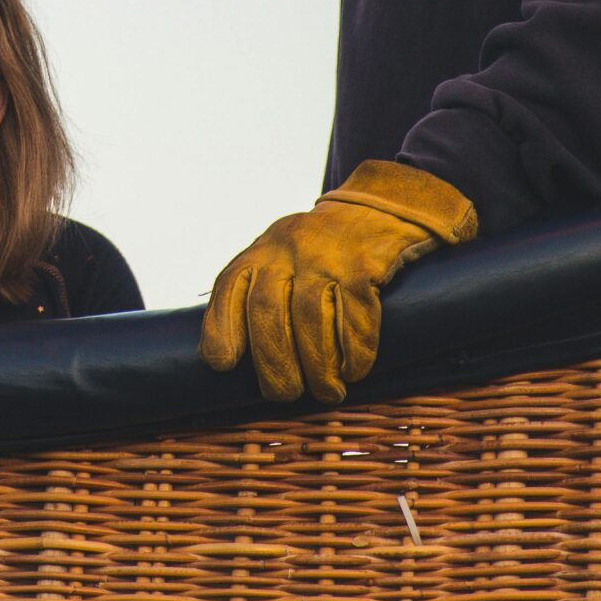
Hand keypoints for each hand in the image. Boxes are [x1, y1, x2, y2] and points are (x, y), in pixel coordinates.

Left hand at [199, 159, 477, 403]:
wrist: (379, 205)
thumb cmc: (323, 249)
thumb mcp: (281, 255)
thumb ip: (260, 291)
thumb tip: (241, 360)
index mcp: (261, 250)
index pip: (228, 287)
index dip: (220, 329)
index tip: (224, 365)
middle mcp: (287, 248)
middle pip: (268, 312)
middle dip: (273, 363)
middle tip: (285, 394)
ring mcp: (327, 253)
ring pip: (310, 316)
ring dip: (317, 365)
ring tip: (327, 393)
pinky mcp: (365, 262)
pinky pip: (356, 312)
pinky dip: (355, 349)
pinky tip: (355, 371)